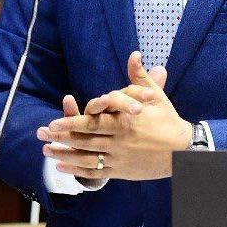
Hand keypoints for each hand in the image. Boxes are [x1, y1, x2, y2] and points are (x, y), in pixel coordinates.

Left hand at [37, 51, 191, 180]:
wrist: (184, 151)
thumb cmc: (168, 120)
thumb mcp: (155, 96)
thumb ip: (139, 76)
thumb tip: (134, 54)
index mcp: (125, 122)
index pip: (93, 122)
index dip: (72, 123)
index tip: (54, 122)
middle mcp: (120, 141)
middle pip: (85, 139)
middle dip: (61, 137)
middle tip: (42, 133)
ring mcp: (120, 158)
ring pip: (87, 157)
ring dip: (65, 154)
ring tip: (46, 150)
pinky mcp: (121, 171)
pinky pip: (96, 172)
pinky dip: (77, 170)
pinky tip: (62, 166)